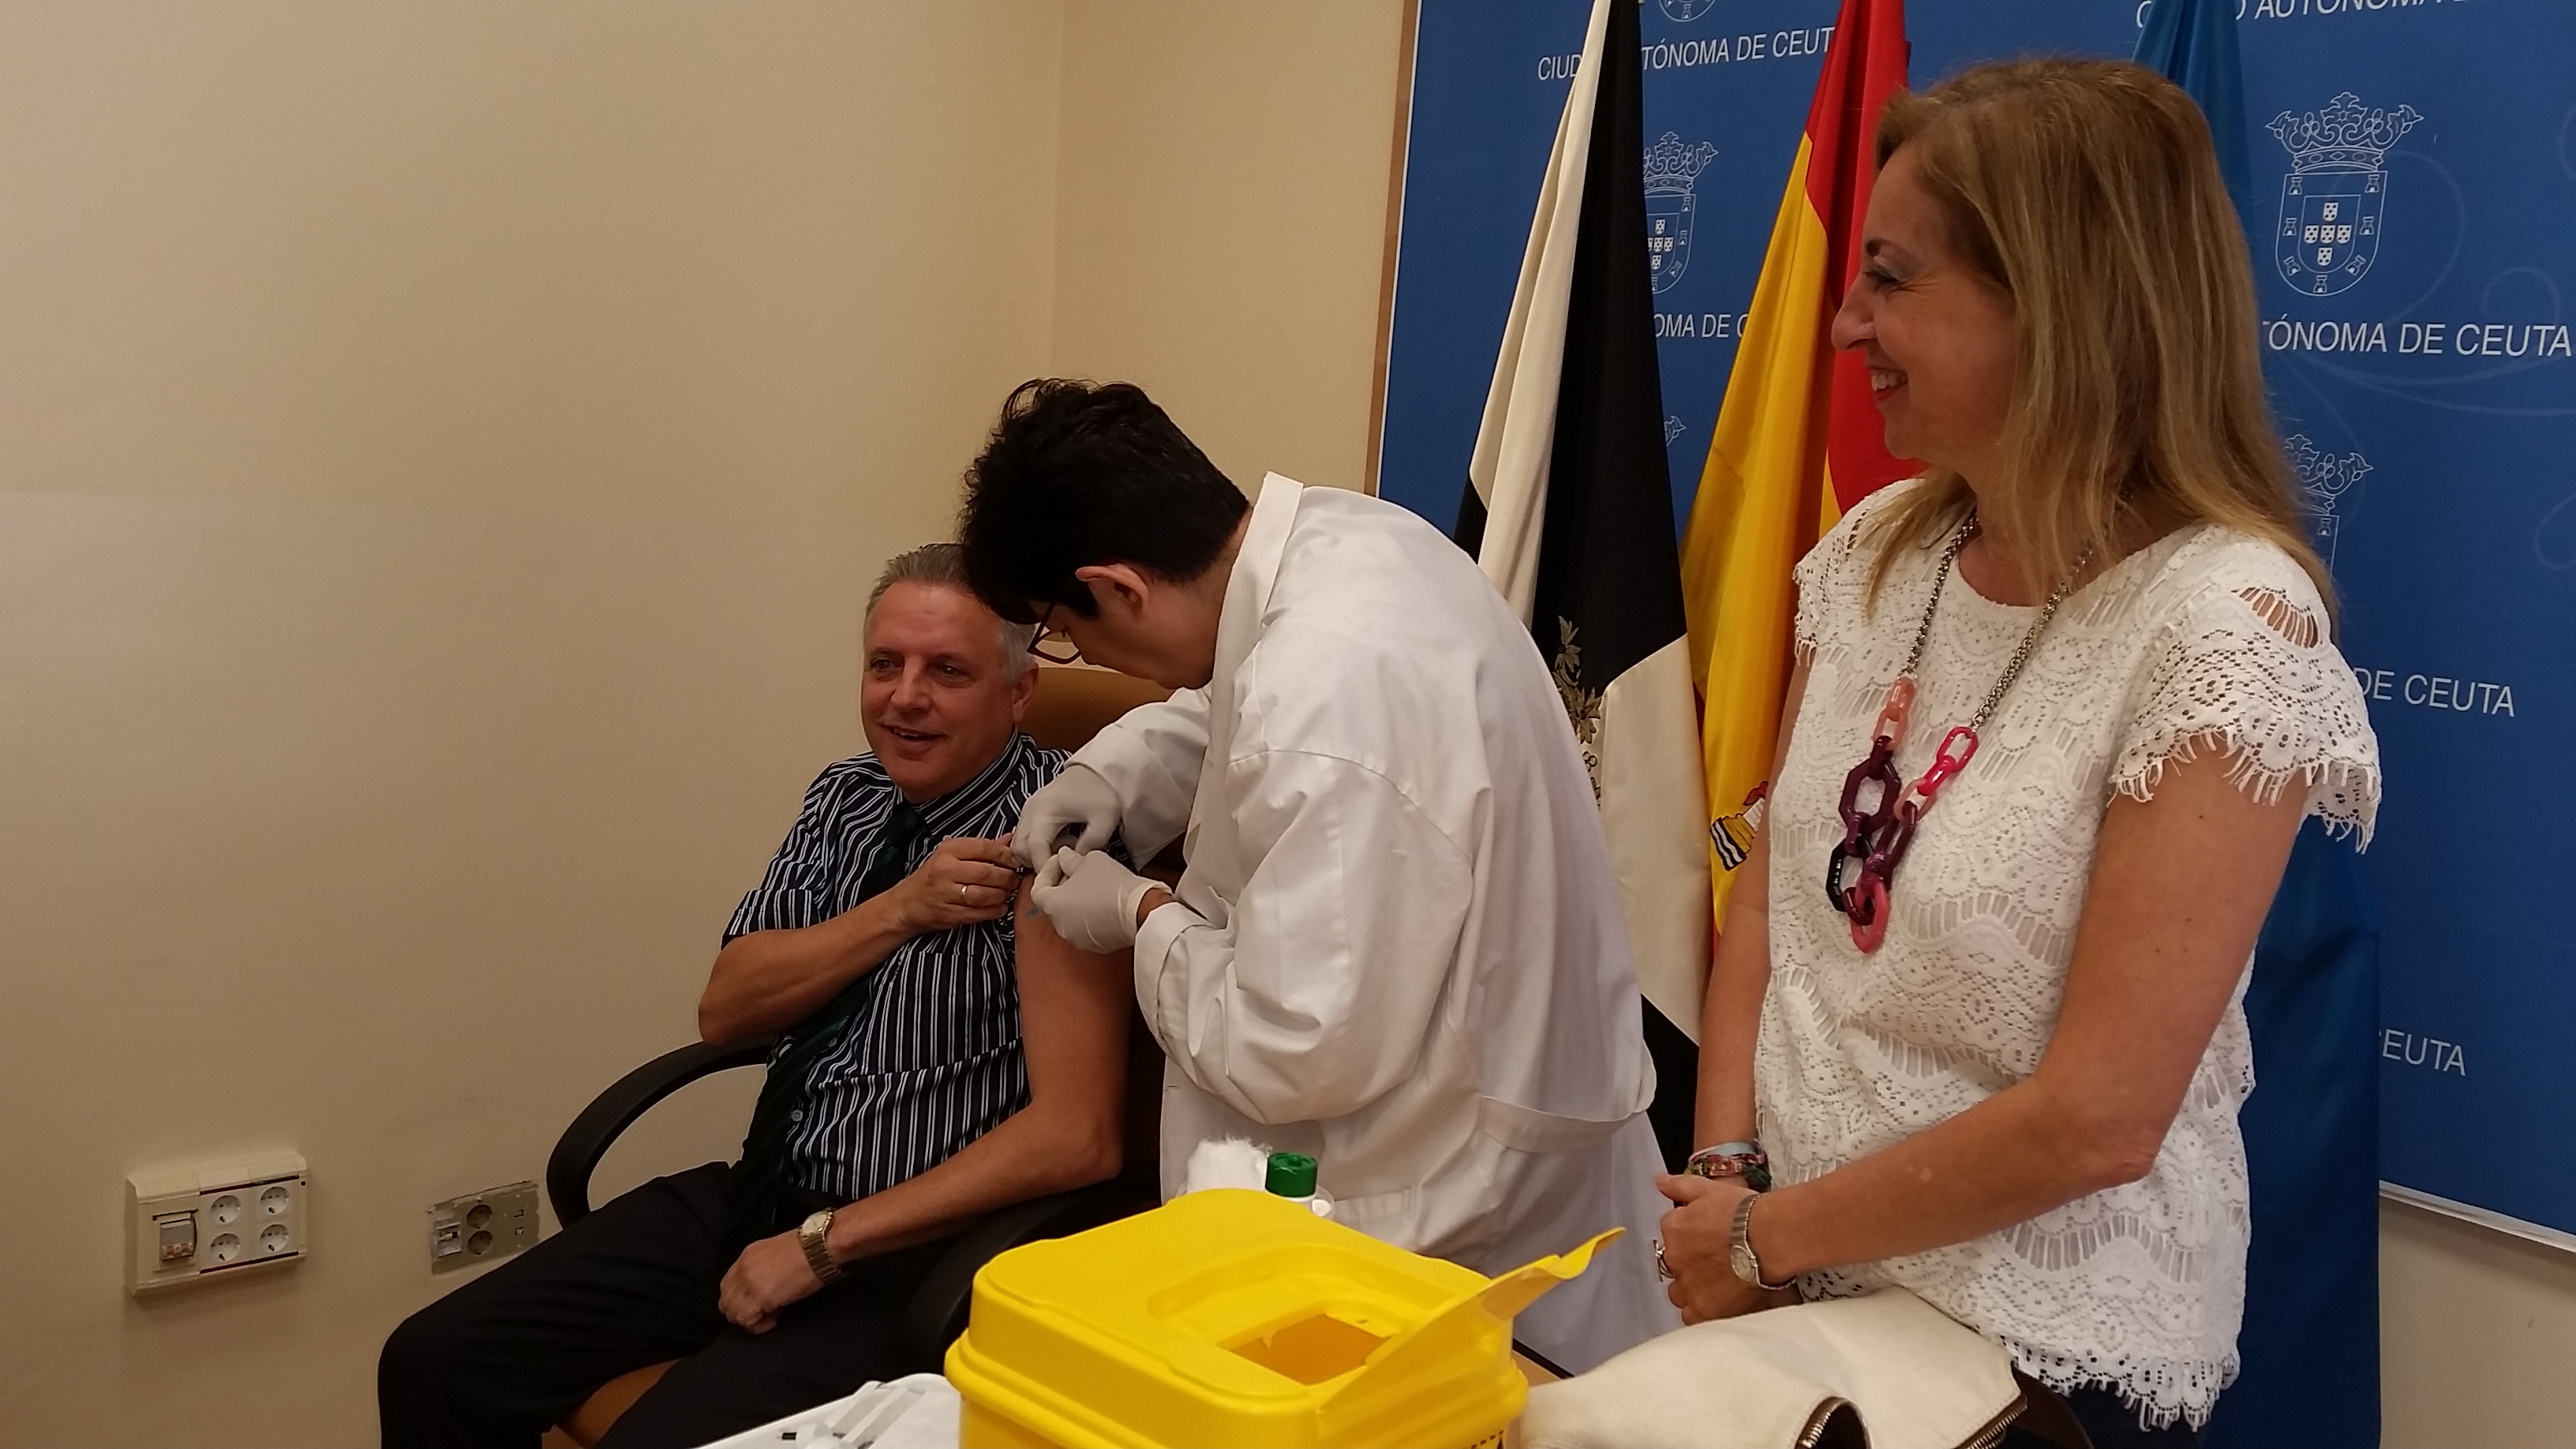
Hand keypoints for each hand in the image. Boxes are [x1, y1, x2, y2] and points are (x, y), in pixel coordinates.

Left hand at [717, 1230, 823, 1333]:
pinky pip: (746, 1320)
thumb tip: (764, 1287)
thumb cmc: (810, 1249)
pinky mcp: (761, 1296)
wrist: (821, 1246)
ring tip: (770, 1316)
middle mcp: (743, 1268)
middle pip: (726, 1301)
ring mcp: (750, 1282)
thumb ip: (762, 1269)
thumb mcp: (777, 1253)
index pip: (728, 1285)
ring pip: (733, 1313)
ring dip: (750, 1319)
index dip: (740, 1300)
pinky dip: (758, 1326)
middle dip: (742, 1312)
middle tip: (762, 1313)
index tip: (756, 1304)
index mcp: (747, 1256)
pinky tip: (773, 1320)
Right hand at [889, 836, 1020, 935]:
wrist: (906, 904)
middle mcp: (945, 870)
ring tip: (1008, 893)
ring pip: (984, 894)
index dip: (1006, 855)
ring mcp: (945, 893)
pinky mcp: (948, 914)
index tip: (1017, 860)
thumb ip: (981, 848)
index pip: (984, 847)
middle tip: (1015, 880)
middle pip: (987, 872)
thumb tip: (1010, 840)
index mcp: (948, 850)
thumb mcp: (951, 855)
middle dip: (1007, 877)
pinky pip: (978, 913)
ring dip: (1002, 895)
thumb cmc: (933, 876)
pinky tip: (1000, 907)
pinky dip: (994, 911)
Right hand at [1010, 764, 1121, 871]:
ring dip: (1036, 854)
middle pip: (1020, 848)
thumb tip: (1075, 863)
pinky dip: (1036, 845)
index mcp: (1045, 811)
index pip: (1034, 847)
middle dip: (1038, 862)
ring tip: (1063, 850)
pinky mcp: (1031, 810)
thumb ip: (1091, 845)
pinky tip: (1059, 841)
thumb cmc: (1102, 792)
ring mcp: (1028, 809)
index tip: (1059, 877)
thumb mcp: (1105, 819)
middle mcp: (1030, 810)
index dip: (1044, 866)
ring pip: (1018, 843)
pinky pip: (1024, 835)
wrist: (1099, 768)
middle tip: (1062, 863)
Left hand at [1030, 847, 1159, 953]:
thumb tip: (1065, 857)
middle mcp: (1060, 926)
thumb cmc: (1114, 886)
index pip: (1037, 887)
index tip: (1061, 860)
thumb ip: (1070, 859)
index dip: (1048, 870)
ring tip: (1091, 883)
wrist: (1142, 911)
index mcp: (1052, 906)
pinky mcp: (1095, 945)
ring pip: (1068, 916)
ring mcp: (1077, 939)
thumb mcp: (1089, 860)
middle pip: (1051, 903)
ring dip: (1075, 900)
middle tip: (1074, 869)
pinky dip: (1088, 914)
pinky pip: (1084, 927)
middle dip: (1061, 885)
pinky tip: (1103, 900)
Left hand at [1656, 1173, 1793, 1324]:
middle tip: (1714, 1263)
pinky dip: (1700, 1311)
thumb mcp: (1708, 1189)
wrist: (1768, 1237)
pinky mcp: (1705, 1309)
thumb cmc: (1743, 1211)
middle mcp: (1674, 1258)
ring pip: (1679, 1294)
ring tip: (1715, 1285)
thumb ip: (1680, 1186)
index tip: (1708, 1239)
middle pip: (1672, 1266)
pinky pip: (1692, 1317)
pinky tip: (1716, 1304)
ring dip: (1691, 1290)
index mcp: (1673, 1228)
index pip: (1672, 1235)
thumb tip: (1658, 1181)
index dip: (1690, 1238)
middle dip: (1687, 1265)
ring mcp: (1688, 1286)